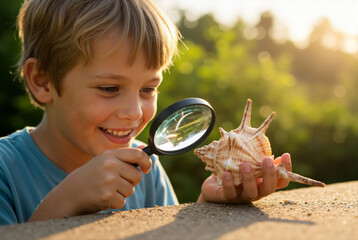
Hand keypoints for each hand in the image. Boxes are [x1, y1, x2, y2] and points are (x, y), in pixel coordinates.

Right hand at [29, 148, 151, 220]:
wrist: (69, 194)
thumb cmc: (90, 176)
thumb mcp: (104, 160)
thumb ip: (123, 156)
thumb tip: (145, 149)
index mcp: (110, 154)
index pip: (138, 154)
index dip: (146, 162)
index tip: (146, 169)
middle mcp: (110, 165)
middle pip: (137, 176)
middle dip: (130, 182)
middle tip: (115, 183)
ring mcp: (108, 180)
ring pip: (131, 190)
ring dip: (121, 193)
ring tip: (106, 189)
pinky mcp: (107, 195)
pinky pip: (122, 201)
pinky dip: (114, 202)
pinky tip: (102, 198)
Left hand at [198, 153, 290, 203]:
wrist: (214, 186)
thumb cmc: (233, 171)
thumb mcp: (246, 163)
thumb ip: (256, 156)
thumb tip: (263, 142)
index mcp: (262, 183)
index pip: (281, 180)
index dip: (286, 170)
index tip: (286, 155)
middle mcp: (256, 192)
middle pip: (268, 188)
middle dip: (269, 174)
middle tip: (267, 160)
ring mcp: (242, 196)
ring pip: (250, 192)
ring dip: (249, 178)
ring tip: (245, 164)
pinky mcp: (227, 198)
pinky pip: (229, 192)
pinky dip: (229, 183)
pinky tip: (227, 173)